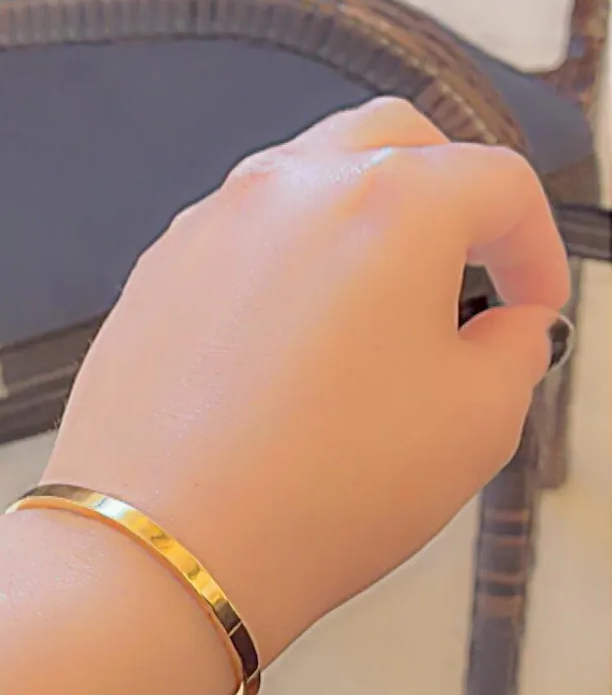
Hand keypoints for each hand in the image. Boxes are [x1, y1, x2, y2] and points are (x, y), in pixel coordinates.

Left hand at [45, 99, 568, 662]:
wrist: (169, 550)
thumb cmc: (313, 492)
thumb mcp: (477, 425)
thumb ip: (516, 351)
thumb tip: (511, 329)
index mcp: (392, 203)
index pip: (498, 184)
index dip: (537, 246)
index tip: (535, 300)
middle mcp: (293, 189)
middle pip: (399, 144)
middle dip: (450, 198)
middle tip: (469, 272)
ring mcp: (212, 224)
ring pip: (309, 184)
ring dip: (361, 229)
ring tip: (379, 321)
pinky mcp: (158, 273)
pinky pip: (242, 243)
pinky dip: (287, 271)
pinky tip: (296, 354)